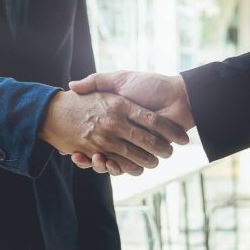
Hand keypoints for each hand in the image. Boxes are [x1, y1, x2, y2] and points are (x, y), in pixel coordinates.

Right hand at [69, 72, 194, 174]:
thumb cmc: (150, 85)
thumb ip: (97, 80)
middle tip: (80, 156)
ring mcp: (134, 145)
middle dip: (89, 158)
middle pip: (100, 152)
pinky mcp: (146, 154)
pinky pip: (128, 167)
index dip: (80, 140)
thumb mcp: (120, 79)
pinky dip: (118, 169)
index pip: (92, 134)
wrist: (179, 97)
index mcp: (116, 118)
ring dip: (101, 165)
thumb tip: (71, 86)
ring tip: (95, 159)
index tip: (69, 145)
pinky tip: (109, 164)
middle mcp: (123, 133)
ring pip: (111, 162)